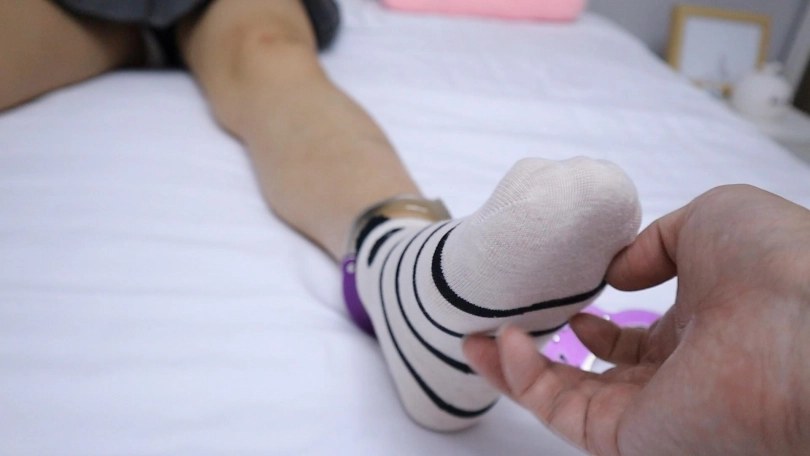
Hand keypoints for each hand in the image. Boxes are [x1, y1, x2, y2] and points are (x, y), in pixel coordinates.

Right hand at [463, 185, 809, 455]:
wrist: (804, 327)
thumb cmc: (776, 266)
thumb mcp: (712, 219)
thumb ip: (654, 242)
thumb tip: (616, 273)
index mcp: (698, 333)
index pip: (632, 343)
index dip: (592, 324)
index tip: (565, 300)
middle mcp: (673, 380)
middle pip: (588, 376)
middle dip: (538, 354)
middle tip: (491, 330)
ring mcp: (650, 413)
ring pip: (564, 400)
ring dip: (514, 369)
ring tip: (474, 337)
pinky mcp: (630, 439)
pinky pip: (562, 413)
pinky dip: (524, 379)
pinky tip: (501, 342)